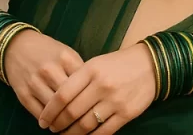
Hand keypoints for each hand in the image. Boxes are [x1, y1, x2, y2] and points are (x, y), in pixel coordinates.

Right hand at [0, 30, 83, 120]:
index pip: (84, 84)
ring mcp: (35, 82)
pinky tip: (54, 124)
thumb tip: (92, 95)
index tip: (95, 109)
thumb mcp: (66, 54)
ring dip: (63, 122)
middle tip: (86, 124)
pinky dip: (48, 122)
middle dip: (78, 114)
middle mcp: (50, 70)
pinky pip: (39, 113)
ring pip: (54, 110)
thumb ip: (79, 71)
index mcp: (65, 58)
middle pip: (69, 99)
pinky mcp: (23, 94)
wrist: (17, 46)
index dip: (91, 99)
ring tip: (70, 128)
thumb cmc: (48, 52)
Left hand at [38, 43, 156, 133]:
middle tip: (52, 129)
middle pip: (72, 112)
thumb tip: (56, 101)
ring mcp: (115, 101)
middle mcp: (101, 86)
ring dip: (73, 134)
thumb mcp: (95, 63)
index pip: (63, 94)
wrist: (149, 65)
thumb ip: (77, 79)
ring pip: (87, 125)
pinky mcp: (127, 113)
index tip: (43, 120)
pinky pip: (105, 131)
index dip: (50, 111)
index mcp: (90, 70)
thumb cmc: (117, 64)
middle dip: (59, 124)